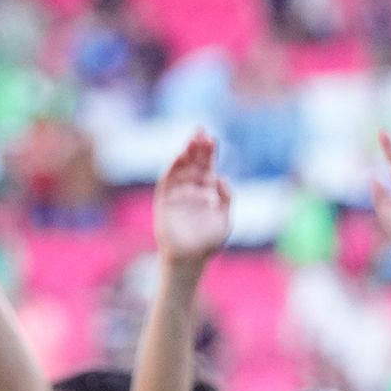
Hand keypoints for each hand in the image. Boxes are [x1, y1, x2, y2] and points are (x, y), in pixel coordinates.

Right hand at [154, 131, 233, 268]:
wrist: (189, 258)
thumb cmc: (208, 242)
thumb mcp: (224, 219)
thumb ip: (225, 198)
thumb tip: (220, 178)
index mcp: (207, 192)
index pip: (207, 167)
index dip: (209, 153)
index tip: (211, 138)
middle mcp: (191, 190)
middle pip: (194, 163)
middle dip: (197, 148)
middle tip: (200, 132)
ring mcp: (177, 195)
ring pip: (181, 169)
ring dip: (185, 154)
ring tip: (191, 141)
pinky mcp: (164, 201)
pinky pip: (168, 181)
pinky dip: (173, 168)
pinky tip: (179, 156)